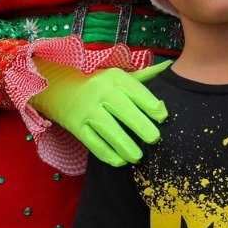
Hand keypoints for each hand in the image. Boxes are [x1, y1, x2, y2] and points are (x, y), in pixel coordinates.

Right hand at [30, 61, 169, 166]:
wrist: (59, 88)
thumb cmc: (99, 83)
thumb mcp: (118, 76)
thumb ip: (143, 75)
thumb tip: (168, 66)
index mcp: (115, 77)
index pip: (135, 90)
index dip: (150, 104)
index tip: (163, 117)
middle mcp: (101, 91)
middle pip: (123, 109)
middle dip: (140, 125)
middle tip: (155, 139)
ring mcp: (87, 109)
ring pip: (108, 129)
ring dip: (124, 145)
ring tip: (138, 157)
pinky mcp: (76, 126)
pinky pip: (93, 142)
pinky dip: (106, 154)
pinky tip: (120, 161)